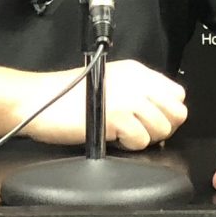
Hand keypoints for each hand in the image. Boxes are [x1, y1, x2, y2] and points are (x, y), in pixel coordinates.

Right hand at [22, 59, 187, 150]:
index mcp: (138, 72)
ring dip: (144, 138)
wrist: (37, 100)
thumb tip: (160, 115)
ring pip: (162, 129)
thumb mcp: (111, 84)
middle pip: (177, 113)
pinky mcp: (117, 117)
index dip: (168, 112)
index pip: (177, 95)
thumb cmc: (67, 96)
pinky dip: (129, 145)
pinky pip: (142, 140)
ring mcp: (129, 99)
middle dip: (162, 127)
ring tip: (121, 134)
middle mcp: (138, 82)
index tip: (150, 120)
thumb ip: (138, 93)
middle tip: (138, 131)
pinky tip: (112, 137)